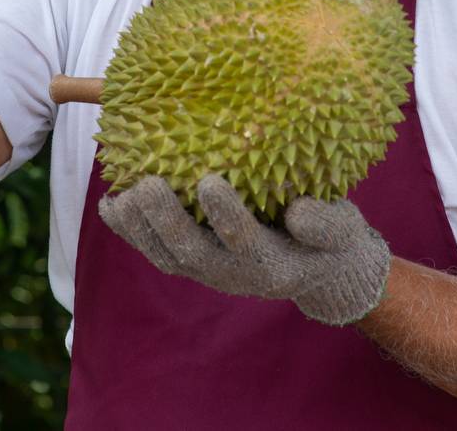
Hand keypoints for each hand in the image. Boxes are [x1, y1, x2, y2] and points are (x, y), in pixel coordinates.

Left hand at [98, 173, 391, 325]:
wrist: (320, 271)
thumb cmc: (333, 241)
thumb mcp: (344, 231)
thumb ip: (327, 224)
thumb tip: (298, 212)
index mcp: (275, 266)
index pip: (246, 244)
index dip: (226, 216)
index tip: (210, 181)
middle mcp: (236, 276)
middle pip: (194, 254)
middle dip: (167, 222)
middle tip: (147, 185)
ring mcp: (211, 271)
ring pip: (168, 257)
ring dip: (141, 229)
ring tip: (120, 195)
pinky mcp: (195, 263)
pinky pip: (157, 251)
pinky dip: (132, 231)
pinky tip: (112, 203)